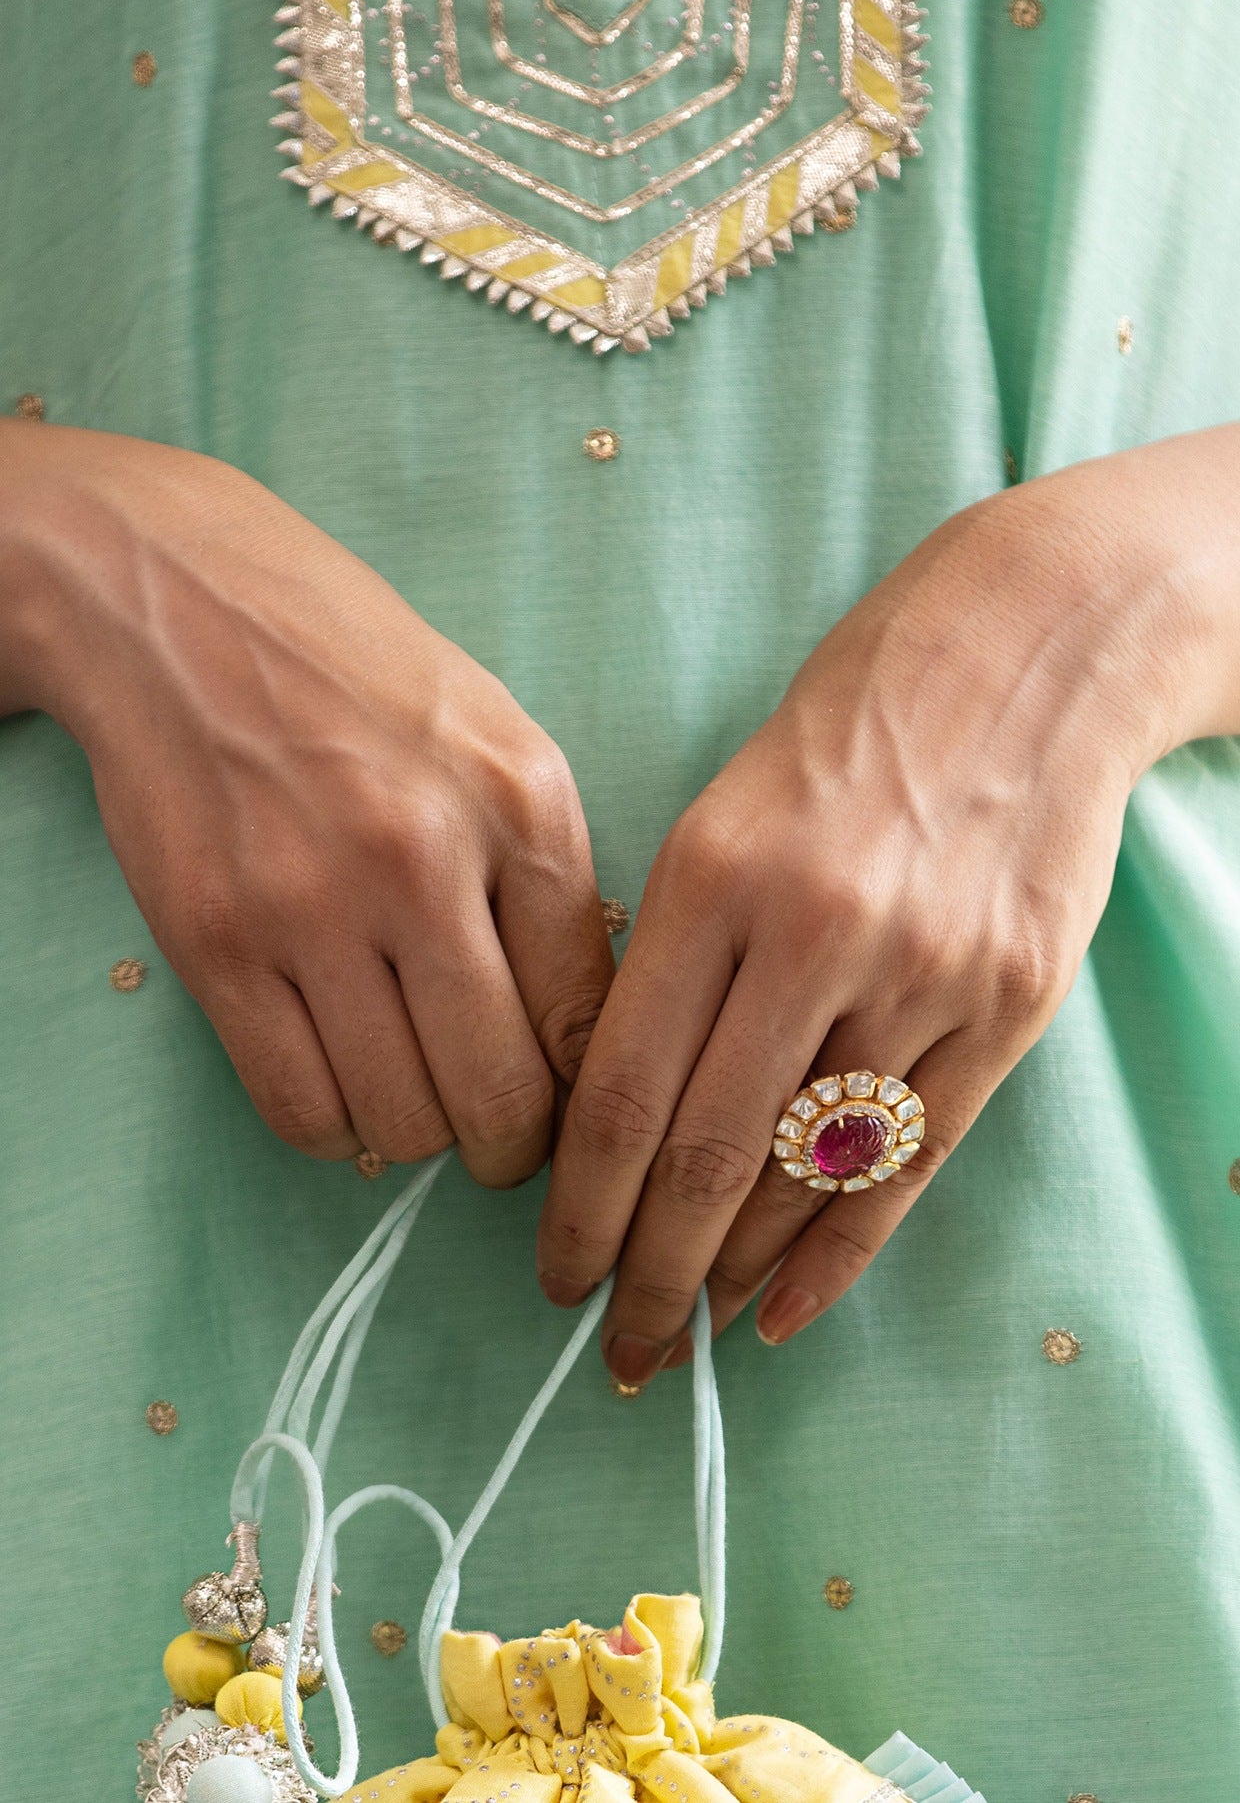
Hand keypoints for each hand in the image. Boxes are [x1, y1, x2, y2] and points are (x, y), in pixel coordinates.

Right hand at [0, 422, 613, 1178]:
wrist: (182, 605)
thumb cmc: (360, 678)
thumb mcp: (499, 743)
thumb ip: (550, 881)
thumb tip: (583, 1036)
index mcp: (520, 806)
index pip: (587, 1020)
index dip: (586, 1093)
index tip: (566, 1103)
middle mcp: (423, 860)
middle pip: (503, 1097)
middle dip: (513, 1146)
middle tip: (498, 1134)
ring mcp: (309, 905)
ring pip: (400, 1121)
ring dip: (418, 1133)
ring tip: (412, 1090)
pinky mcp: (213, 942)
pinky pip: (297, 1108)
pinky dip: (333, 1127)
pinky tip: (341, 1081)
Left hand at [538, 427, 1239, 1379]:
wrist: (1028, 653)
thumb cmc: (846, 728)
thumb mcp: (722, 814)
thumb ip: (674, 957)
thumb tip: (617, 1115)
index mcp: (714, 875)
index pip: (623, 1088)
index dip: (581, 1207)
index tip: (556, 1273)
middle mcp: (818, 932)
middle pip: (706, 1154)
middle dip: (649, 1273)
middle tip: (616, 1345)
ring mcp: (926, 973)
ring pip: (806, 1173)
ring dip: (738, 1270)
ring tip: (692, 1324)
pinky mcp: (1011, 1003)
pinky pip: (911, 1164)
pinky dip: (842, 1253)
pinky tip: (789, 1311)